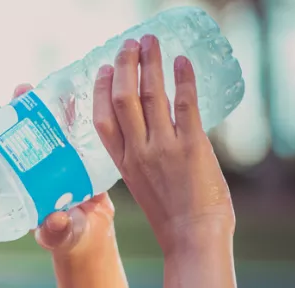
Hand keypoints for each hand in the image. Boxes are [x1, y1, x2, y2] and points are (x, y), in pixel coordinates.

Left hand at [0, 85, 115, 257]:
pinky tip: (64, 91)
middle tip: (6, 101)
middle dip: (4, 114)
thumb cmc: (71, 236)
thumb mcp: (62, 234)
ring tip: (25, 89)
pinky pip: (65, 124)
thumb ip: (57, 230)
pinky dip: (64, 108)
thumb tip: (55, 220)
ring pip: (34, 124)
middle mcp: (27, 167)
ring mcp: (48, 155)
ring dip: (29, 104)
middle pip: (10, 134)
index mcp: (15, 185)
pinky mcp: (71, 149)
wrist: (95, 230)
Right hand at [94, 35, 233, 253]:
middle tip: (129, 44)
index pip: (103, 119)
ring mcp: (163, 148)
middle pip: (123, 98)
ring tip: (152, 42)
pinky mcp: (192, 147)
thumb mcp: (144, 187)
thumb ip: (142, 160)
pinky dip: (183, 79)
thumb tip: (153, 136)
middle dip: (125, 65)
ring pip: (150, 95)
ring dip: (151, 63)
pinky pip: (185, 104)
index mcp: (123, 164)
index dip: (101, 90)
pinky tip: (182, 61)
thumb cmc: (173, 219)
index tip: (103, 69)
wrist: (193, 238)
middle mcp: (138, 152)